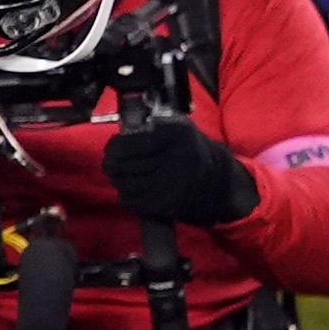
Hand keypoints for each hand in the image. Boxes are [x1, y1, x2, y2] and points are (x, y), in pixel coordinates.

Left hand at [101, 112, 257, 225]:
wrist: (217, 180)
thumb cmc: (190, 149)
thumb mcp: (178, 126)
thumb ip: (151, 125)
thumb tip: (122, 132)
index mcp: (177, 133)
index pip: (132, 141)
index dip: (116, 145)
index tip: (113, 146)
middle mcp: (175, 158)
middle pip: (126, 163)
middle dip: (112, 162)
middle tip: (111, 161)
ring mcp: (171, 184)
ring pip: (126, 183)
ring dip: (118, 178)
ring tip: (119, 173)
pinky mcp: (167, 204)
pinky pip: (133, 200)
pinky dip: (127, 194)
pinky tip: (131, 188)